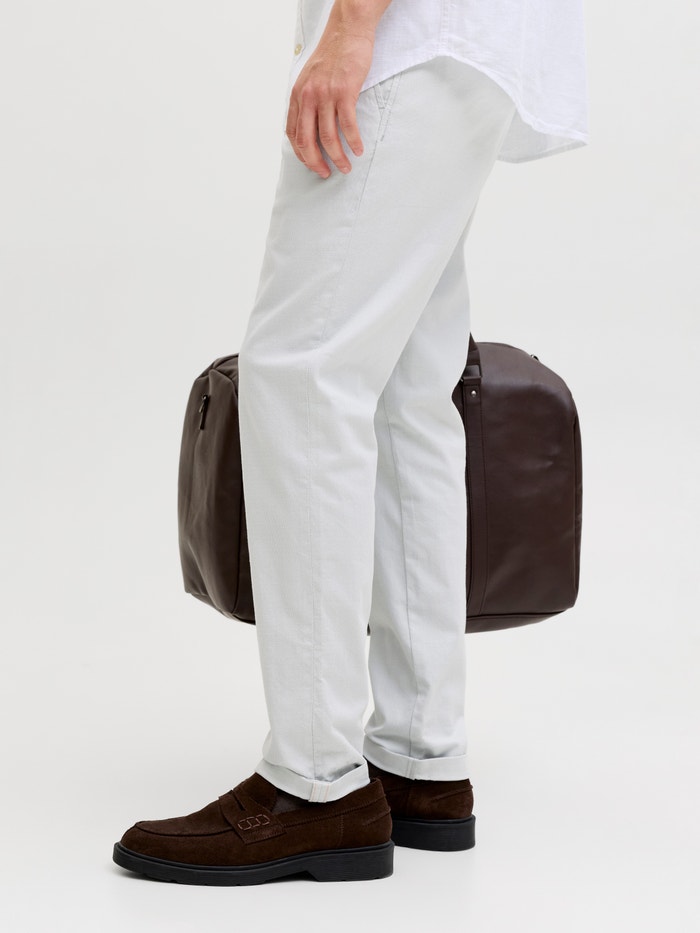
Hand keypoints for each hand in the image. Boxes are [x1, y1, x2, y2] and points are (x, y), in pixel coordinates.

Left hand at [285, 27, 374, 178]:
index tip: (312, 165)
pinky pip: (348, 126)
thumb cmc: (332, 56)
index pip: (293, 134)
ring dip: (338, 157)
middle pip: (307, 141)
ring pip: (328, 137)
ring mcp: (326, 95)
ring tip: (345, 167)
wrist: (347, 31)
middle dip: (316, 163)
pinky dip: (353, 142)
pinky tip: (358, 150)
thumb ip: (307, 102)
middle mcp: (308, 97)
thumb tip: (310, 127)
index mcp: (297, 96)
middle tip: (326, 173)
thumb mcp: (310, 79)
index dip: (302, 155)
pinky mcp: (345, 92)